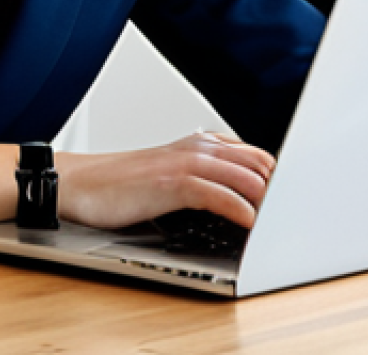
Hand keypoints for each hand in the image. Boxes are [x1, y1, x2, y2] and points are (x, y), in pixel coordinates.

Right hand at [56, 131, 274, 230]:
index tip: (286, 202)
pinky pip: (220, 194)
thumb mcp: (168, 173)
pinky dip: (242, 210)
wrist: (79, 183)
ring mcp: (185, 163)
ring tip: (277, 223)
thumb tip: (235, 196)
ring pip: (245, 176)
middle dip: (278, 190)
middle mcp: (196, 148)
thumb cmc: (120, 183)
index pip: (255, 155)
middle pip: (258, 163)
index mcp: (198, 144)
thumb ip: (200, 175)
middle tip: (287, 216)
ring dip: (266, 201)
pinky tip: (250, 224)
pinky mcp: (173, 183)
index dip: (275, 179)